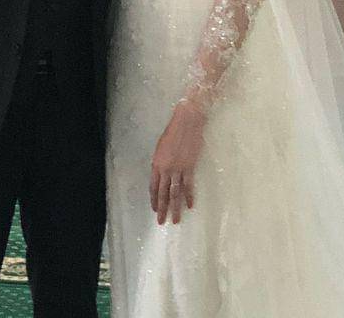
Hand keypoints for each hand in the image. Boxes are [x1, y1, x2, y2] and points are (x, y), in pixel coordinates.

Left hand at [149, 101, 205, 224]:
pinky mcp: (189, 167)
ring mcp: (178, 169)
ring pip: (175, 193)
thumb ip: (161, 162)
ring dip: (175, 208)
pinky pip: (188, 185)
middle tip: (161, 222)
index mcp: (156, 164)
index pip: (153, 187)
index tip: (154, 209)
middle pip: (163, 193)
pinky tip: (189, 206)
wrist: (187, 121)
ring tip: (175, 220)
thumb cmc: (173, 131)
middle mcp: (165, 169)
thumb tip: (162, 173)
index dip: (154, 199)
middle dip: (162, 208)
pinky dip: (188, 196)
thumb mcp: (161, 147)